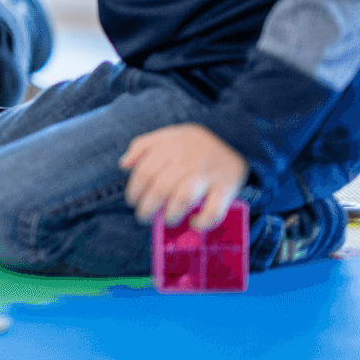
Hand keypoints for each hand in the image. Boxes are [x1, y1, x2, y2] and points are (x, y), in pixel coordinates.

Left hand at [120, 123, 249, 229]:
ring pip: (184, 198)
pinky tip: (194, 223)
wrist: (236, 140)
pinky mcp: (227, 188)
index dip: (134, 190)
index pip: (145, 171)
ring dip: (171, 214)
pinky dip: (203, 222)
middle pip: (161, 187)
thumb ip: (142, 146)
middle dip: (147, 208)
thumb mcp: (167, 136)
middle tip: (144, 217)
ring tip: (168, 220)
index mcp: (171, 146)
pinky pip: (214, 210)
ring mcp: (209, 174)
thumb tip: (123, 165)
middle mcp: (189, 159)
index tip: (133, 201)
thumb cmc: (193, 144)